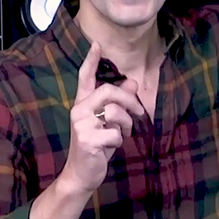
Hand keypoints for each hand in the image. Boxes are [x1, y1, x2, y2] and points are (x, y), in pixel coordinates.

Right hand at [61, 41, 144, 193]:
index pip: (84, 77)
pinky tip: (110, 147)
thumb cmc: (97, 145)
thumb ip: (119, 103)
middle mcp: (78, 110)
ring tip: (121, 134)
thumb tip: (132, 82)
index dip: (91, 61)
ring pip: (114, 112)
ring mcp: (81, 125)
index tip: (97, 44)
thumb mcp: (110, 123)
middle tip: (140, 113)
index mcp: (82, 104)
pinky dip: (119, 141)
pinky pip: (115, 133)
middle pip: (108, 91)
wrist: (81, 173)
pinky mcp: (86, 139)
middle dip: (128, 101)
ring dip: (125, 125)